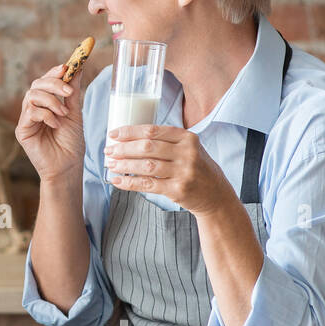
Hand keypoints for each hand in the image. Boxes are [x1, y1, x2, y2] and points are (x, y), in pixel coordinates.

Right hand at [15, 63, 84, 180]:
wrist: (68, 167)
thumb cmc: (71, 143)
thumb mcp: (75, 113)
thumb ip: (73, 92)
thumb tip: (78, 67)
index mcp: (46, 104)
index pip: (45, 82)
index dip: (54, 73)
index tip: (67, 67)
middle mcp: (34, 109)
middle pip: (36, 85)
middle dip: (53, 84)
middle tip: (68, 92)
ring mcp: (27, 119)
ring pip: (32, 96)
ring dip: (51, 101)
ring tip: (64, 114)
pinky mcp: (22, 130)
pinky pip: (30, 112)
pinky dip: (46, 115)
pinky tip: (55, 124)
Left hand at [103, 124, 233, 214]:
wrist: (216, 195)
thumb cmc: (196, 168)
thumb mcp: (188, 148)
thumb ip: (166, 141)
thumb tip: (129, 139)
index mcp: (187, 138)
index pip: (153, 131)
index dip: (130, 132)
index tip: (113, 134)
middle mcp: (187, 153)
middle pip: (147, 147)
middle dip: (123, 148)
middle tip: (109, 150)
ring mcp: (183, 172)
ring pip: (146, 166)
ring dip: (124, 165)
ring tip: (111, 164)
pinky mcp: (178, 190)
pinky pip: (148, 184)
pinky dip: (129, 183)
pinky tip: (118, 181)